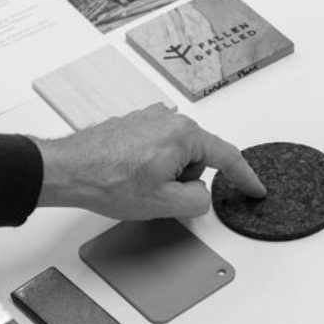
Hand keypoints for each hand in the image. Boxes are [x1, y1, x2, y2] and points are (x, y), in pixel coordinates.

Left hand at [34, 105, 265, 219]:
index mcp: (185, 135)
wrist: (68, 170)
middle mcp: (169, 119)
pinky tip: (129, 176)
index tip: (255, 188)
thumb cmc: (108, 181)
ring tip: (138, 185)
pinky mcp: (133, 124)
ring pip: (176, 154)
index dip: (244, 177)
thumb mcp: (164, 203)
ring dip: (166, 174)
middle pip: (199, 157)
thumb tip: (200, 194)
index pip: (227, 157)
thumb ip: (197, 200)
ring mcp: (149, 119)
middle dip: (186, 180)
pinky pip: (157, 149)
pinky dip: (151, 165)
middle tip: (159, 194)